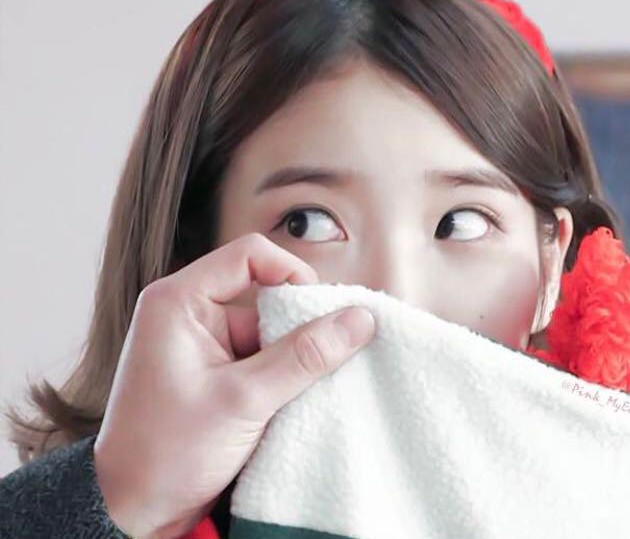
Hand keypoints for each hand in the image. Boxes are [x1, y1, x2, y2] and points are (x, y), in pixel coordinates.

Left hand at [93, 232, 375, 537]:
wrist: (133, 513)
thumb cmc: (166, 453)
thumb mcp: (244, 400)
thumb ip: (304, 356)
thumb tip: (358, 320)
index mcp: (178, 301)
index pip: (250, 256)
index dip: (291, 273)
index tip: (321, 309)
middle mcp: (188, 312)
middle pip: (263, 293)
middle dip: (296, 325)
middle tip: (321, 358)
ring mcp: (200, 343)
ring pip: (266, 329)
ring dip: (290, 356)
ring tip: (302, 389)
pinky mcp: (212, 370)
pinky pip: (258, 355)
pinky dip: (280, 374)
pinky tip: (289, 400)